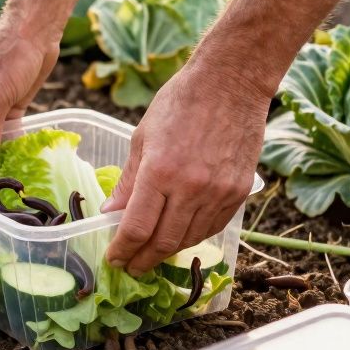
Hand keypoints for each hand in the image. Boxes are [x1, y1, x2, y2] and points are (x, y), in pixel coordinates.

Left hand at [102, 57, 270, 275]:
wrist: (231, 82)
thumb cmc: (180, 102)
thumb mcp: (143, 138)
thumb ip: (129, 182)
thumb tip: (110, 213)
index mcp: (160, 172)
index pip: (137, 229)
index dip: (122, 251)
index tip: (114, 259)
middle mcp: (191, 188)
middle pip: (163, 242)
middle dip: (143, 260)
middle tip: (131, 267)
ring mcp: (219, 192)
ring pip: (190, 239)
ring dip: (168, 251)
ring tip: (152, 254)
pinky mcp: (239, 192)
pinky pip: (213, 227)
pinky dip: (193, 237)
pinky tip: (180, 236)